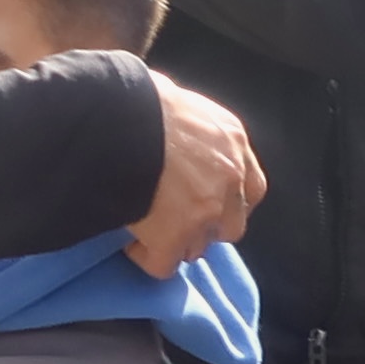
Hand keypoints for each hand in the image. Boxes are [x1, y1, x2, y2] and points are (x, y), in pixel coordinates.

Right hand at [125, 76, 268, 273]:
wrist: (114, 117)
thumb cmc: (136, 99)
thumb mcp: (179, 102)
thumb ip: (192, 128)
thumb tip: (177, 136)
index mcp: (232, 140)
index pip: (250, 188)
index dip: (228, 202)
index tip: (206, 205)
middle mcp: (228, 177)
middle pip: (231, 225)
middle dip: (205, 228)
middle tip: (175, 221)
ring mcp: (205, 209)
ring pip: (198, 247)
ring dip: (176, 243)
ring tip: (149, 231)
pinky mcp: (174, 235)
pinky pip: (163, 264)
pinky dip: (147, 258)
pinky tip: (131, 242)